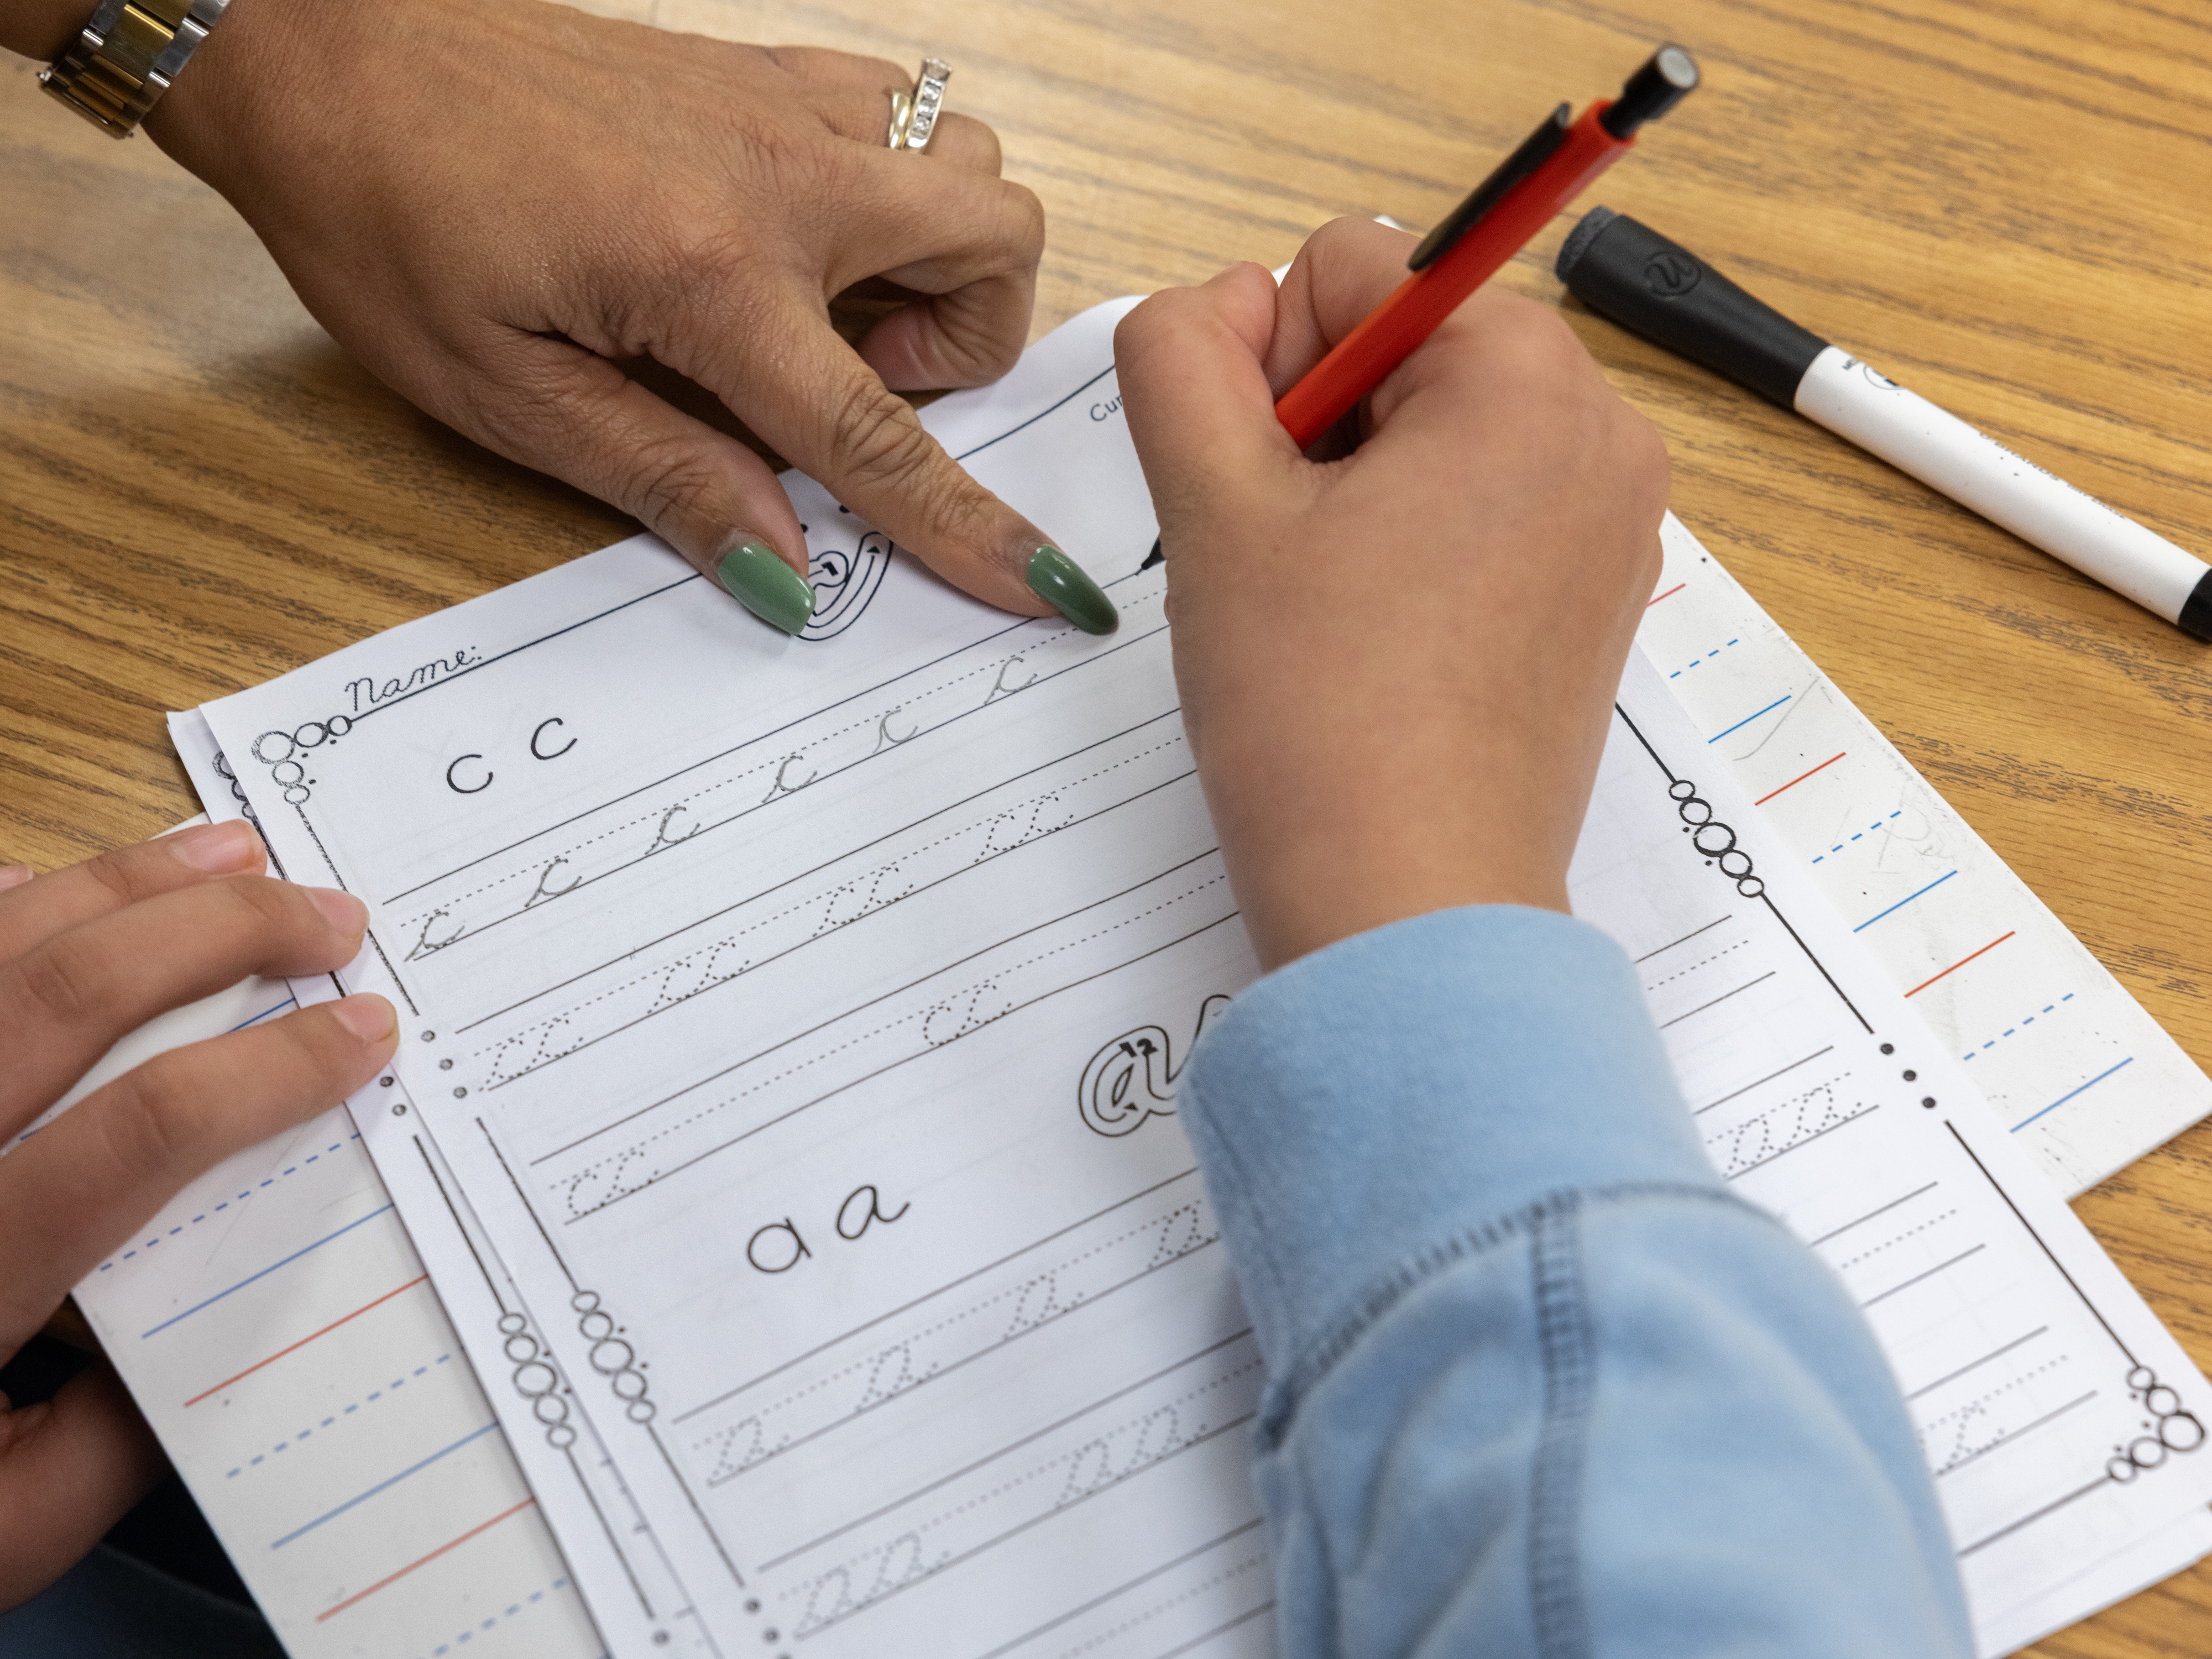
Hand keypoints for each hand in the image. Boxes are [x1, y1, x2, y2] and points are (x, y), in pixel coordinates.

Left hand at [0, 824, 396, 1609]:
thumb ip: (121, 1442)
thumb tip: (239, 1320)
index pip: (141, 1133)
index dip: (272, 1070)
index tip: (366, 1035)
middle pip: (66, 997)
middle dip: (221, 933)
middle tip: (331, 917)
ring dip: (122, 884)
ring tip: (233, 852)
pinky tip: (55, 883)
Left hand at [127, 0, 1114, 636]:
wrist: (321, 45)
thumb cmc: (384, 211)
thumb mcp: (503, 390)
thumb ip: (661, 477)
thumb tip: (781, 566)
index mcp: (709, 275)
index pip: (878, 434)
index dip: (971, 525)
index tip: (1052, 587)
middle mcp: (775, 174)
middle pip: (994, 244)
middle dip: (979, 341)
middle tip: (867, 381)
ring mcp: (774, 103)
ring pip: (966, 159)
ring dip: (948, 253)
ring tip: (840, 307)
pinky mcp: (753, 66)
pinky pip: (898, 108)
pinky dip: (896, 179)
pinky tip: (808, 232)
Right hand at [1114, 218, 1669, 970]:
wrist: (1410, 909)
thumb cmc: (1320, 717)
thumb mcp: (1211, 507)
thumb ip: (1180, 358)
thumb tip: (1217, 306)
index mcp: (1524, 375)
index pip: (1349, 266)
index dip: (1271, 365)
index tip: (1268, 487)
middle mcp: (1601, 429)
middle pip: (1404, 343)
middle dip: (1321, 426)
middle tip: (1291, 557)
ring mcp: (1613, 520)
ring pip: (1437, 430)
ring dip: (1357, 489)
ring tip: (1331, 606)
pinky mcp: (1597, 598)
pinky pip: (1486, 508)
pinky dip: (1414, 544)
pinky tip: (1376, 637)